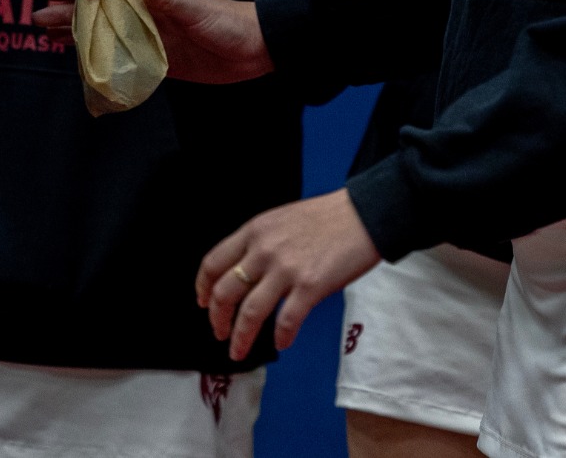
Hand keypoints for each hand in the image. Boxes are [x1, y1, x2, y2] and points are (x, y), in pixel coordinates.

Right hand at [31, 0, 273, 83]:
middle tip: (38, 18)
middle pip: (99, 13)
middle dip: (69, 14)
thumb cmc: (226, 20)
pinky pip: (122, 61)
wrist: (255, 49)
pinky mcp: (158, 63)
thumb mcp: (195, 5)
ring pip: (105, 36)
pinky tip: (81, 63)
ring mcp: (150, 39)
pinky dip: (101, 61)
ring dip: (79, 35)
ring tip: (48, 36)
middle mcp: (146, 15)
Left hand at [196, 190, 381, 360]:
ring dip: (240, 337)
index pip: (214, 262)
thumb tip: (246, 272)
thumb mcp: (281, 219)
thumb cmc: (327, 217)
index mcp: (254, 231)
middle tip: (219, 332)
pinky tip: (281, 343)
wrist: (363, 215)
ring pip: (250, 312)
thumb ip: (260, 242)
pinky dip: (280, 337)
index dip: (203, 287)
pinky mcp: (310, 287)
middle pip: (225, 291)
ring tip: (238, 350)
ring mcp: (286, 269)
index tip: (202, 302)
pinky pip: (286, 321)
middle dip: (217, 318)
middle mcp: (264, 250)